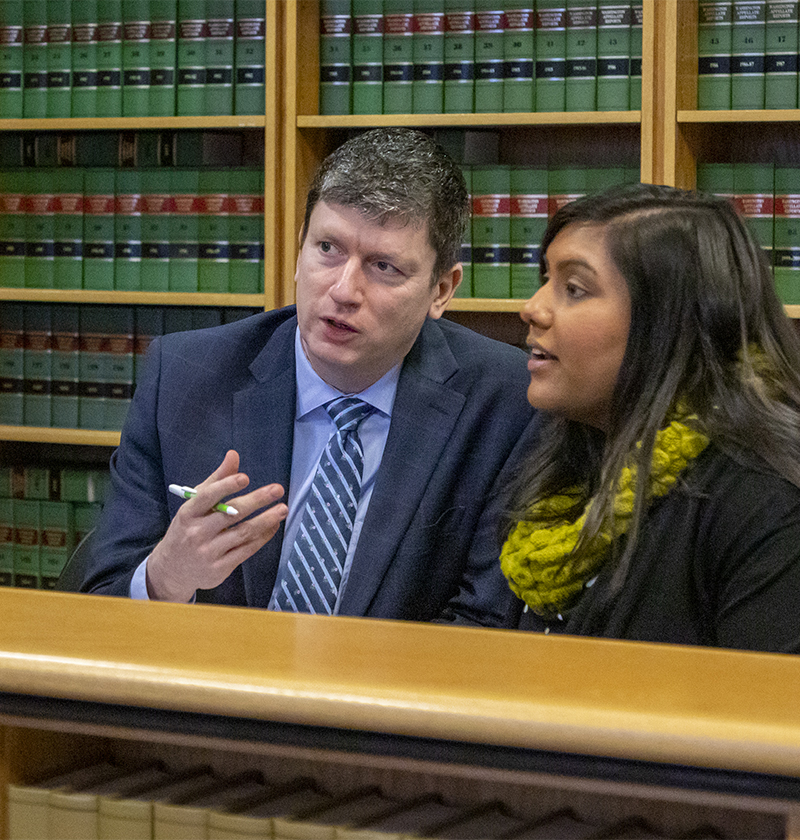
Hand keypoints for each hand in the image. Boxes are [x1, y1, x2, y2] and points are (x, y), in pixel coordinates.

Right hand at [146, 450, 287, 601]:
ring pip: (242, 533)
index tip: (245, 478)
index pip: (206, 497)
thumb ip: (216, 480)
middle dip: (256, 500)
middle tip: (276, 490)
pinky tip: (273, 526)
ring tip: (282, 509)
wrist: (172, 570)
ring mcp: (208, 552)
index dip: (226, 486)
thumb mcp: (194, 505)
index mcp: (187, 513)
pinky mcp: (220, 568)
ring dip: (266, 520)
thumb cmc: (187, 530)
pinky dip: (262, 537)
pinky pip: (246, 550)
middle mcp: (196, 533)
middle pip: (230, 514)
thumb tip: (233, 455)